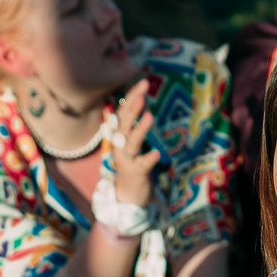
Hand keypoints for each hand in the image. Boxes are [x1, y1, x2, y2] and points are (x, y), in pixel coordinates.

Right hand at [107, 78, 156, 209]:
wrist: (129, 194)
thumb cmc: (133, 163)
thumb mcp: (131, 141)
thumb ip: (134, 122)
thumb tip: (141, 98)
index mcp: (119, 135)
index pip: (123, 112)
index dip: (132, 96)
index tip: (144, 82)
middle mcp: (119, 145)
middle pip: (124, 124)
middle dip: (132, 108)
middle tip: (142, 94)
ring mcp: (127, 160)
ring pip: (131, 143)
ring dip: (139, 129)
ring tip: (149, 115)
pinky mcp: (136, 174)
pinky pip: (143, 165)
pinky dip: (149, 159)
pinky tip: (157, 153)